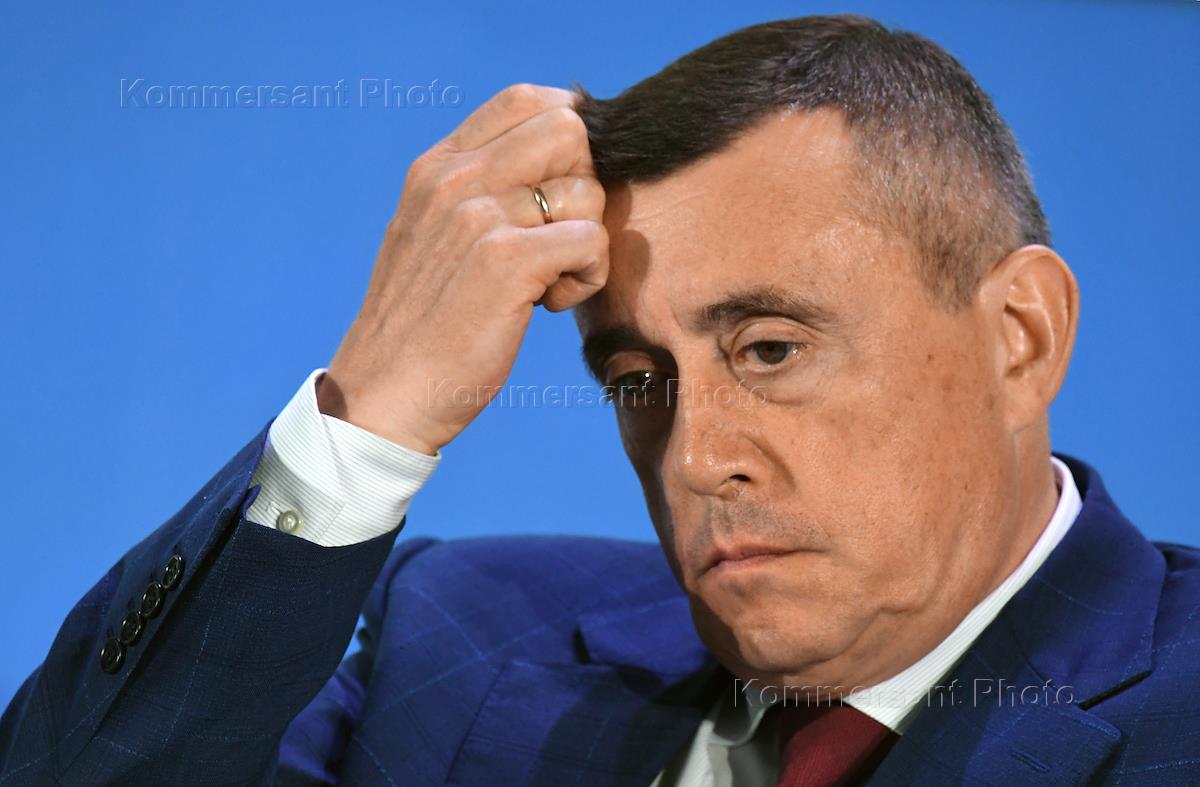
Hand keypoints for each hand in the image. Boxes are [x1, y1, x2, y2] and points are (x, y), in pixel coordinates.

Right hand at [316, 84, 608, 453]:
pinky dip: (587, 278)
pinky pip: (592, 240)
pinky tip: (549, 305)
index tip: (556, 197)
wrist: (384, 396)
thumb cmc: (420, 328)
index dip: (565, 142)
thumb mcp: (432, 236)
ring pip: (588, 190)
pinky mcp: (506, 261)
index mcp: (437, 167)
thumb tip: (558, 166)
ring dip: (586, 242)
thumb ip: (478, 192)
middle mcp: (455, 179)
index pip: (526, 99)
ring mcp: (478, 216)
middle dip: (583, 186)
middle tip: (556, 239)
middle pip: (570, 129)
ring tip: (546, 282)